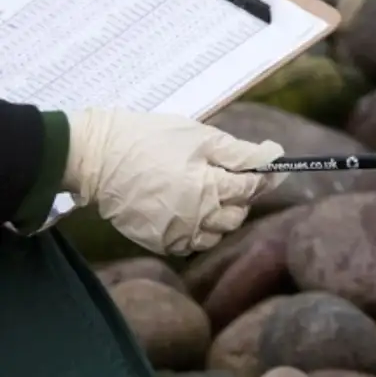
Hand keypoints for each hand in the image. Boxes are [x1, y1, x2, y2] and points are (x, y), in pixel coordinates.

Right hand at [62, 108, 285, 255]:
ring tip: (209, 193)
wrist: (95, 156)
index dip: (263, 176)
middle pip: (237, 215)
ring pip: (217, 234)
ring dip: (222, 216)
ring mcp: (177, 234)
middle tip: (231, 176)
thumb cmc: (150, 139)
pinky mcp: (159, 243)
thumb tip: (275, 155)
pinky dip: (199, 230)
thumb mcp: (199, 137)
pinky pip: (192, 243)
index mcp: (209, 188)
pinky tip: (190, 209)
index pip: (250, 188)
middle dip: (241, 197)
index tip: (272, 168)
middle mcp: (197, 219)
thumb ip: (239, 152)